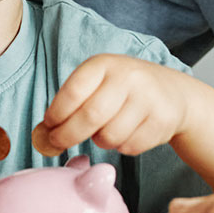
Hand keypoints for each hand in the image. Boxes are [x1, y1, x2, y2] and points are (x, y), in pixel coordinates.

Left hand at [38, 54, 198, 156]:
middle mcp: (128, 77)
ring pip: (108, 137)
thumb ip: (69, 105)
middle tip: (58, 143)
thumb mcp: (97, 84)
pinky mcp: (162, 121)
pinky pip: (128, 147)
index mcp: (105, 64)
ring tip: (105, 129)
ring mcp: (148, 99)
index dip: (56, 114)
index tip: (48, 126)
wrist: (173, 93)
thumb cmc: (123, 90)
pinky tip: (127, 132)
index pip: (73, 91)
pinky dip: (121, 147)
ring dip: (99, 141)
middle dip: (67, 136)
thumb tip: (40, 137)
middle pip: (89, 117)